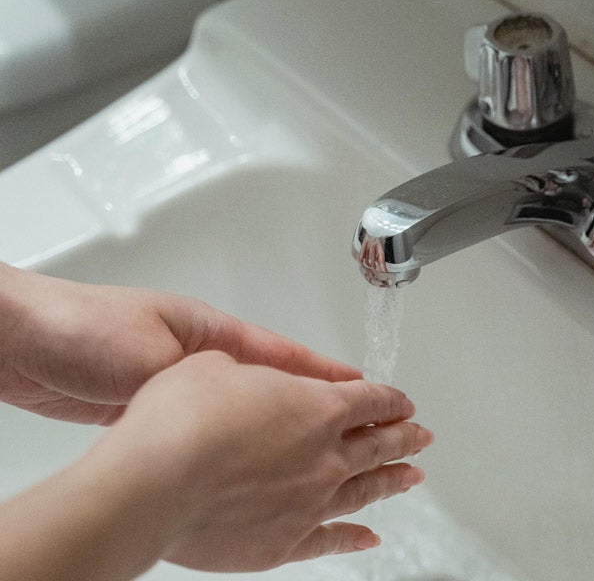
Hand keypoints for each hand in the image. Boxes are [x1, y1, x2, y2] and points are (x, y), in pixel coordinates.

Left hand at [0, 264, 359, 422]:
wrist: (24, 341)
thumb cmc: (82, 329)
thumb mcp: (153, 355)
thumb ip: (198, 383)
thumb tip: (234, 408)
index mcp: (213, 333)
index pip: (287, 356)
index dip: (330, 375)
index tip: (365, 390)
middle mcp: (204, 356)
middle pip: (276, 384)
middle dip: (316, 403)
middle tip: (355, 421)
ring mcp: (182, 380)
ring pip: (248, 407)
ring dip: (281, 424)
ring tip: (314, 446)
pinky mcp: (157, 406)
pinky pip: (214, 425)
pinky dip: (239, 439)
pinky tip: (249, 457)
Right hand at [97, 351, 432, 571]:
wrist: (155, 484)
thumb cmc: (181, 420)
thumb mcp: (216, 368)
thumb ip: (249, 376)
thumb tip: (248, 382)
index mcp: (317, 407)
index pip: (370, 400)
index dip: (391, 399)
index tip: (403, 403)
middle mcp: (325, 456)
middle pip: (379, 444)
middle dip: (404, 437)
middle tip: (422, 437)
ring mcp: (311, 503)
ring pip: (366, 490)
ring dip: (392, 481)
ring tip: (412, 477)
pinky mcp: (286, 543)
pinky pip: (333, 540)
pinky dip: (354, 537)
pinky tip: (370, 537)